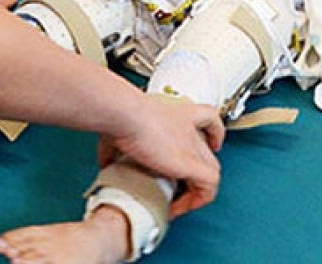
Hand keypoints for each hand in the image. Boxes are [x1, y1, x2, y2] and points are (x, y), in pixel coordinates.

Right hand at [97, 97, 223, 217]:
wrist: (126, 114)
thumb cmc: (121, 114)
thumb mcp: (119, 129)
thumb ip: (114, 147)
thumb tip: (106, 162)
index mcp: (174, 114)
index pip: (207, 117)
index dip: (214, 133)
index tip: (213, 143)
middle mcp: (189, 128)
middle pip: (208, 153)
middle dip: (197, 171)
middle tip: (178, 187)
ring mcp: (193, 145)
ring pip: (212, 171)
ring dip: (197, 190)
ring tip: (178, 203)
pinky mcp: (192, 163)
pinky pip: (208, 188)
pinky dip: (197, 201)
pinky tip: (178, 207)